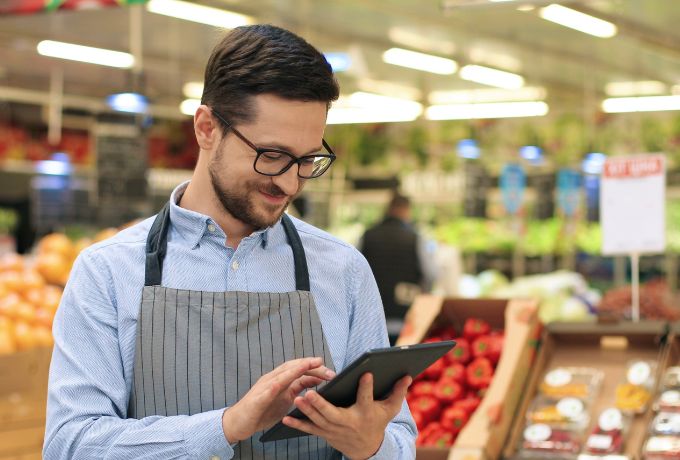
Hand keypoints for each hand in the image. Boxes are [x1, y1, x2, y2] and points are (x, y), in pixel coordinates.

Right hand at [221, 357, 334, 442]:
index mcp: (280, 380)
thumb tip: (315, 382)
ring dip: (293, 370)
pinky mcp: (256, 401)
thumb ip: (298, 389)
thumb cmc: (262, 410)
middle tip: (325, 368)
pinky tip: (278, 385)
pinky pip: (264, 393)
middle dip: (309, 366)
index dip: (314, 368)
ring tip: (306, 365)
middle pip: (292, 368)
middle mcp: (272, 380)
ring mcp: (263, 389)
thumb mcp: (285, 398)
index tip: (329, 371)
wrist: (239, 422)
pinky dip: (272, 388)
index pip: (299, 369)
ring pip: (280, 376)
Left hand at [282, 373, 411, 459]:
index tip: (366, 373)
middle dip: (320, 404)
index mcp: (365, 414)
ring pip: (318, 421)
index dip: (367, 387)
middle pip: (333, 414)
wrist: (366, 449)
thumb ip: (398, 392)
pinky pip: (309, 430)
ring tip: (297, 398)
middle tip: (309, 392)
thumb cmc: (377, 422)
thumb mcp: (390, 409)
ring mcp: (335, 431)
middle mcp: (349, 423)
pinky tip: (285, 418)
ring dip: (306, 411)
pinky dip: (297, 424)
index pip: (366, 399)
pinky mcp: (325, 434)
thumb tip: (408, 375)